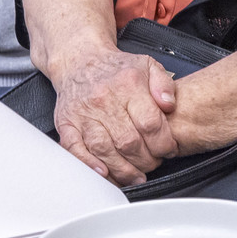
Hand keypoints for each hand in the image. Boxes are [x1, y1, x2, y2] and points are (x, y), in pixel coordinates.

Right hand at [50, 43, 178, 185]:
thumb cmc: (117, 68)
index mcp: (128, 85)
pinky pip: (75, 149)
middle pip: (128, 141)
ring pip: (103, 149)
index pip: (149, 123)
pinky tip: (103, 173)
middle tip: (153, 164)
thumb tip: (170, 105)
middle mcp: (104, 100)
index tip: (169, 150)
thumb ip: (165, 85)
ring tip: (135, 176)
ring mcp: (83, 114)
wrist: (80, 61)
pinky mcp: (66, 124)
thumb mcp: (149, 65)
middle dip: (145, 160)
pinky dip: (88, 164)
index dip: (163, 143)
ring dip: (121, 169)